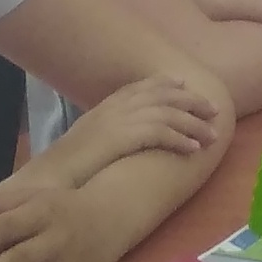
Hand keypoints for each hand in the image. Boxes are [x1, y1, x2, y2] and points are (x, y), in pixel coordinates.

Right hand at [32, 70, 226, 185]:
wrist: (49, 178)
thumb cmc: (65, 168)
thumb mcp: (87, 142)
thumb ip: (106, 134)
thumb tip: (122, 139)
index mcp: (104, 107)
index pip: (139, 87)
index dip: (164, 84)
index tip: (183, 83)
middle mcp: (113, 109)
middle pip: (160, 96)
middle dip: (190, 101)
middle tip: (212, 109)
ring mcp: (117, 121)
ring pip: (167, 114)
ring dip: (193, 124)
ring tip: (212, 135)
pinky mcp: (121, 138)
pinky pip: (160, 134)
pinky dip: (180, 139)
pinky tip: (194, 149)